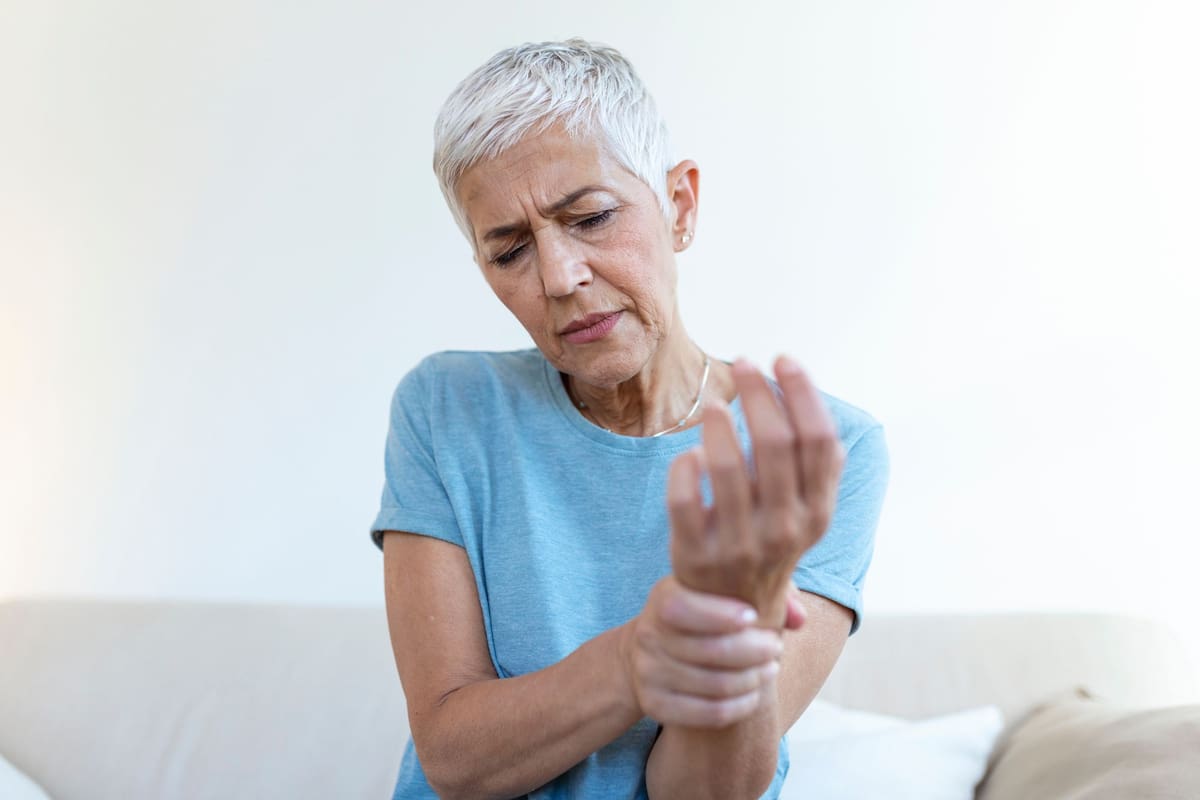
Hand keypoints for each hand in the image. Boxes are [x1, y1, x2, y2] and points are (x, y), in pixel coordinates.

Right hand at [621, 576, 785, 728]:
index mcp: (662, 599)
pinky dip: (741, 706)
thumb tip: (798, 618)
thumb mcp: (719, 592)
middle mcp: (648, 636)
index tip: (754, 616)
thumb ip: (765, 591)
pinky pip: (710, 712)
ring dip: (753, 679)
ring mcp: (649, 673)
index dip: (722, 615)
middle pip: (710, 651)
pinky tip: (755, 694)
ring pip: (716, 685)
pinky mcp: (655, 705)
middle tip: (775, 647)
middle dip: (754, 650)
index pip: (684, 608)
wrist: (650, 651)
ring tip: (770, 668)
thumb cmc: (701, 613)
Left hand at [668, 356, 843, 626]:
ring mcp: (740, 543)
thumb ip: (814, 464)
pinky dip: (685, 466)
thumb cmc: (769, 544)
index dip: (802, 392)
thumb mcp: (805, 513)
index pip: (819, 440)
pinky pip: (685, 498)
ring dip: (719, 424)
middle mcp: (785, 528)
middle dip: (758, 393)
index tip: (782, 360)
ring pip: (728, 467)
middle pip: (776, 443)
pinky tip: (690, 452)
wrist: (732, 616)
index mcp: (817, 512)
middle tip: (742, 364)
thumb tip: (807, 396)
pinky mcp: (696, 553)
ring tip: (714, 403)